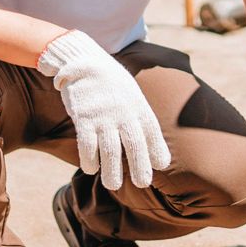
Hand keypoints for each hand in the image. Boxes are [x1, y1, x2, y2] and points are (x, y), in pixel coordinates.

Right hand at [37, 31, 170, 189]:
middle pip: (134, 144)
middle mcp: (123, 113)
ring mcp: (103, 116)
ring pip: (109, 150)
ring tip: (112, 184)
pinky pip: (86, 144)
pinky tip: (91, 168)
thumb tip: (154, 149)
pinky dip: (89, 159)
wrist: (85, 61)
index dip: (157, 148)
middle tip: (142, 183)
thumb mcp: (132, 96)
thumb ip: (141, 120)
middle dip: (139, 166)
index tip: (161, 165)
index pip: (151, 130)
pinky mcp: (84, 118)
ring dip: (111, 170)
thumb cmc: (112, 85)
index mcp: (138, 106)